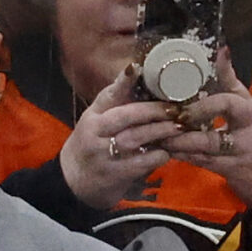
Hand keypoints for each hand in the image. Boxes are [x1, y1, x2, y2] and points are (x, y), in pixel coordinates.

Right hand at [59, 65, 190, 210]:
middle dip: (152, 110)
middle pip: (125, 117)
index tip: (136, 68)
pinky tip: (167, 152)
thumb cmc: (91, 144)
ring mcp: (104, 156)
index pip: (108, 96)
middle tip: (174, 108)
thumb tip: (137, 70)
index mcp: (92, 118)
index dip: (122, 82)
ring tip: (178, 127)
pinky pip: (140, 163)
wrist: (74, 182)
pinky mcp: (115, 175)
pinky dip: (156, 156)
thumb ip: (115, 100)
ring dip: (158, 131)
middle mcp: (95, 134)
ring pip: (134, 139)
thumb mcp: (95, 120)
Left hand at [159, 46, 251, 213]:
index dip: (204, 106)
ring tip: (156, 135)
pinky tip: (162, 148)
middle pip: (211, 138)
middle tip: (163, 122)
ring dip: (177, 145)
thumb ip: (230, 80)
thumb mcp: (248, 104)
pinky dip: (181, 155)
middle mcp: (243, 138)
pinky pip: (199, 164)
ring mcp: (233, 158)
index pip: (228, 104)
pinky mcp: (224, 172)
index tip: (183, 107)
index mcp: (249, 115)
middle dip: (185, 132)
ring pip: (201, 153)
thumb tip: (221, 49)